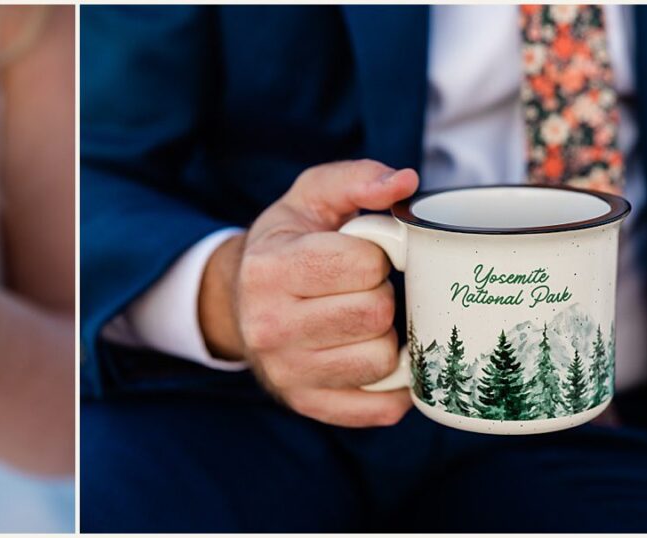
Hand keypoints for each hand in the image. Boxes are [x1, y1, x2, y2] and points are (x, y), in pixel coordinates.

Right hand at [199, 160, 418, 426]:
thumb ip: (357, 179)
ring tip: (367, 320)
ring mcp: (286, 372)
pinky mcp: (307, 404)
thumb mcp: (311, 197)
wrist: (241, 300)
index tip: (367, 255)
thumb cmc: (289, 242)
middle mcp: (268, 326)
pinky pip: (380, 408)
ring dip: (389, 338)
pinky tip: (379, 357)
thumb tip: (405, 183)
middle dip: (384, 294)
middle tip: (365, 288)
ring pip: (383, 361)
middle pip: (375, 313)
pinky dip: (395, 386)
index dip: (380, 255)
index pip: (365, 265)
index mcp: (268, 269)